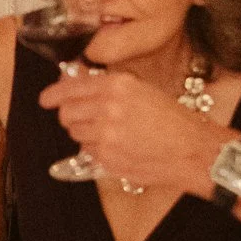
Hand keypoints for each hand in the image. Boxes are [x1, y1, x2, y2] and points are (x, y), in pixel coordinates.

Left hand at [36, 69, 233, 193]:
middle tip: (81, 118)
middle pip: (67, 113)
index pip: (71, 88)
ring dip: (84, 133)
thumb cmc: (174, 120)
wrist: (194, 150)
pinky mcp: (108, 158)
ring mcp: (106, 135)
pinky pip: (88, 152)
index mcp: (117, 86)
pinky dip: (96, 150)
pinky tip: (118, 147)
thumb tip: (77, 81)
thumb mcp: (142, 90)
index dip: (54, 94)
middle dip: (69, 116)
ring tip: (109, 133)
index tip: (46, 99)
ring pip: (75, 133)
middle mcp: (108, 108)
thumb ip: (108, 87)